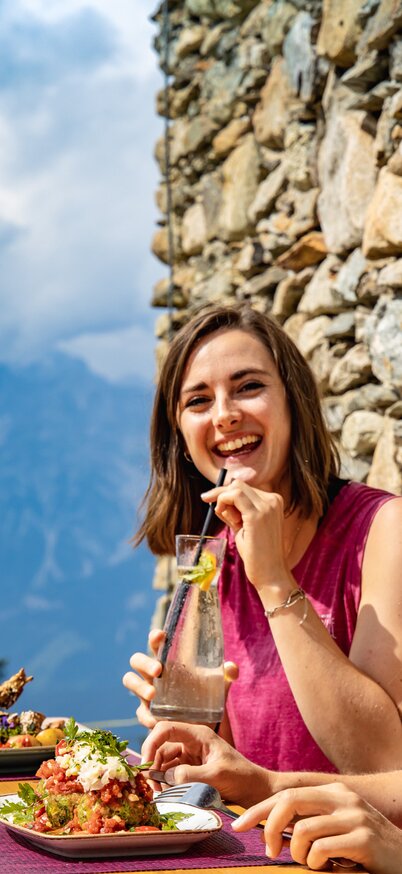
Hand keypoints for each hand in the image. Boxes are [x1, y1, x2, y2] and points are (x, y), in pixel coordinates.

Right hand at [122, 636, 238, 731]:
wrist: (202, 725)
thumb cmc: (205, 697)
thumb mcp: (218, 685)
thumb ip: (225, 675)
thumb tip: (231, 668)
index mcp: (168, 661)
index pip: (156, 643)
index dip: (155, 637)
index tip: (160, 636)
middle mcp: (154, 674)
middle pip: (137, 660)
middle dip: (145, 662)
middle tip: (158, 670)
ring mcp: (147, 693)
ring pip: (130, 681)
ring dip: (138, 686)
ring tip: (153, 695)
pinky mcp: (147, 713)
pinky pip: (139, 712)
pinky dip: (145, 716)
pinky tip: (156, 721)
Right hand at [141, 720, 271, 806]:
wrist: (254, 790)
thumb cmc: (241, 777)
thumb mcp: (217, 776)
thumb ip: (191, 775)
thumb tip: (166, 777)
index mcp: (198, 734)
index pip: (166, 728)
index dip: (151, 742)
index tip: (145, 763)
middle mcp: (191, 741)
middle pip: (161, 746)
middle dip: (152, 764)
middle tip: (151, 787)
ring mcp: (190, 755)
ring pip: (164, 761)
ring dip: (158, 776)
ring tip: (158, 793)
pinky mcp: (190, 769)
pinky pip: (171, 772)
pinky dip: (165, 782)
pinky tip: (165, 793)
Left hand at [202, 479, 290, 590]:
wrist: (270, 575)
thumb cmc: (257, 554)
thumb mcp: (243, 528)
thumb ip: (234, 513)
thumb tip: (218, 501)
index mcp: (273, 502)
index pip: (245, 487)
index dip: (226, 494)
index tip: (211, 501)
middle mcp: (273, 500)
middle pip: (239, 484)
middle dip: (221, 494)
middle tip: (212, 508)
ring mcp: (267, 506)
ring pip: (235, 487)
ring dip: (223, 499)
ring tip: (228, 520)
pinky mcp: (257, 515)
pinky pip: (234, 495)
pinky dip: (223, 501)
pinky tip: (224, 516)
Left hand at [232, 783, 401, 872]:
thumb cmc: (364, 849)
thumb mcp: (335, 828)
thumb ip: (308, 822)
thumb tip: (268, 827)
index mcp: (332, 792)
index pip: (287, 794)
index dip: (259, 809)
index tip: (238, 826)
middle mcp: (342, 798)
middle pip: (289, 801)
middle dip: (268, 826)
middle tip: (268, 853)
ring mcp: (354, 816)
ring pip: (303, 830)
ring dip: (299, 855)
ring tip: (312, 864)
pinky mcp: (363, 838)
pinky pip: (322, 850)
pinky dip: (317, 864)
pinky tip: (331, 869)